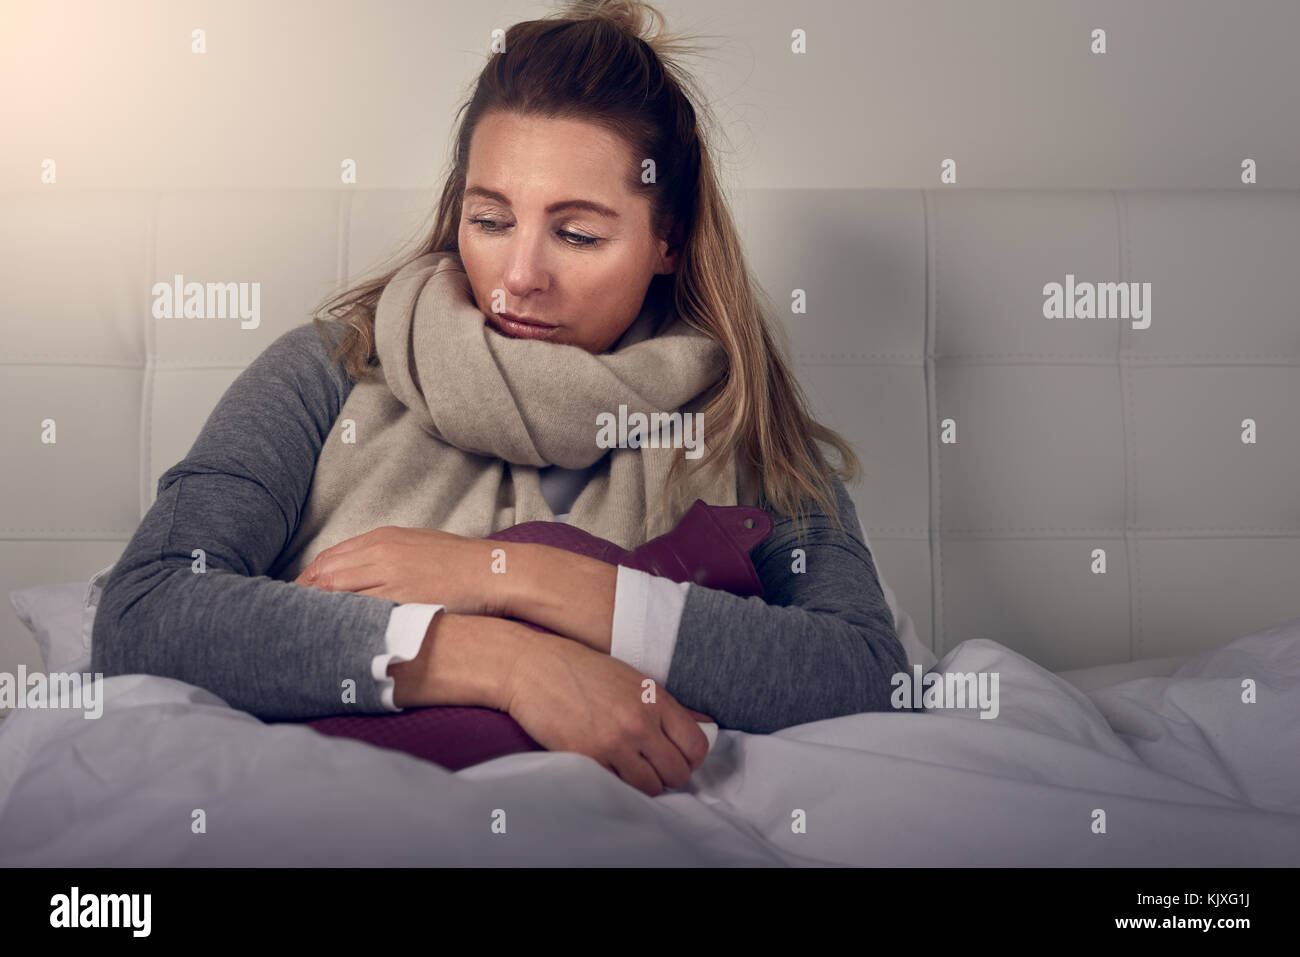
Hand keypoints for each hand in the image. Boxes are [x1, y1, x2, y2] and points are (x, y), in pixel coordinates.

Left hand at [293, 525, 510, 615]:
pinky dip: (340, 621)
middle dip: (301, 598)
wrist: (493, 572)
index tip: (295, 599)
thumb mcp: (416, 547)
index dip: (306, 581)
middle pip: (324, 574)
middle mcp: (380, 553)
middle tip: (286, 619)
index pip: (328, 558)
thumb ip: (384, 556)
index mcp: (382, 538)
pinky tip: (332, 635)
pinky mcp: (401, 598)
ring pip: (336, 593)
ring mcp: (390, 576)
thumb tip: (357, 573)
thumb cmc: (460, 563)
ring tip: (302, 631)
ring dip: (316, 612)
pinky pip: (359, 610)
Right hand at [502, 636, 713, 796]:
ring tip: (630, 768)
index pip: (696, 745)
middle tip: (654, 767)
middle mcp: (639, 722)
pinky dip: (617, 783)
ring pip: (651, 787)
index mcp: (655, 699)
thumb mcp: (632, 679)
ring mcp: (614, 742)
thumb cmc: (582, 670)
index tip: (678, 757)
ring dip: (644, 783)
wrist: (533, 668)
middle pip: (678, 772)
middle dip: (670, 775)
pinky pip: (618, 787)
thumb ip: (667, 707)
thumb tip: (703, 724)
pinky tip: (608, 766)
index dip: (690, 758)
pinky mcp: (587, 759)